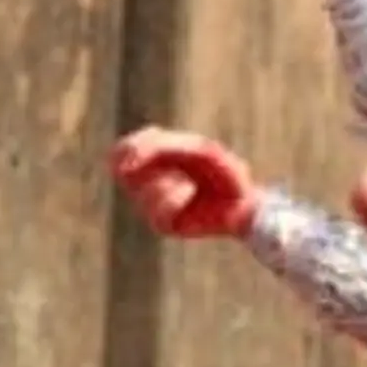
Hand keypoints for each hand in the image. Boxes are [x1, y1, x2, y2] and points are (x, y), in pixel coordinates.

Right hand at [111, 127, 259, 237]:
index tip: (154, 141)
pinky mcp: (162, 226)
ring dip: (167, 181)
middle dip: (149, 163)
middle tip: (173, 162)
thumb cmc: (223, 172)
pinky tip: (189, 194)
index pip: (120, 152)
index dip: (129, 147)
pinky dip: (175, 198)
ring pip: (141, 190)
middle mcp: (147, 184)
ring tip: (189, 184)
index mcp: (153, 162)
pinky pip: (157, 211)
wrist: (245, 201)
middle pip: (123, 171)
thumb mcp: (198, 150)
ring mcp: (151, 206)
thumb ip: (164, 148)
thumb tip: (127, 164)